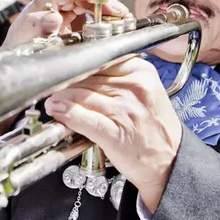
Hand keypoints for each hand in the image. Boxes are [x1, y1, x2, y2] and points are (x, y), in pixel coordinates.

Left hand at [1, 0, 128, 47]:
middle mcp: (50, 6)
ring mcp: (59, 14)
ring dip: (102, 6)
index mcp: (39, 6)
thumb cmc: (16, 54)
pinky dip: (100, 16)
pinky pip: (85, 14)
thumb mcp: (25, 42)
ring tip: (120, 15)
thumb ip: (38, 28)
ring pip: (84, 2)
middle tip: (118, 7)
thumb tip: (54, 17)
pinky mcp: (67, 24)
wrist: (12, 69)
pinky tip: (111, 21)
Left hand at [44, 56, 181, 211]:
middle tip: (49, 85)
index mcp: (141, 72)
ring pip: (82, 95)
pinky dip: (67, 114)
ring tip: (50, 99)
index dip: (76, 63)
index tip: (61, 67)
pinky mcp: (116, 133)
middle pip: (87, 76)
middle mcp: (134, 88)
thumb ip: (113, 77)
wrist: (171, 162)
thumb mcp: (142, 91)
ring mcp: (126, 110)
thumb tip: (76, 69)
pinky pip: (85, 119)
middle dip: (65, 81)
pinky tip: (56, 110)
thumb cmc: (152, 126)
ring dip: (60, 97)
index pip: (99, 58)